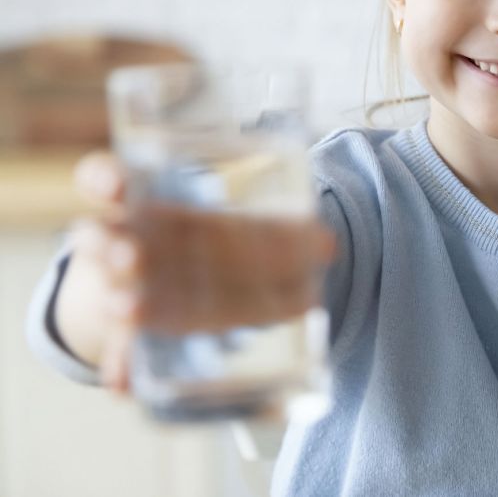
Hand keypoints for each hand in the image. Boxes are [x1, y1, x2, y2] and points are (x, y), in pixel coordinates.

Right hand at [61, 151, 334, 393]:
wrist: (188, 273)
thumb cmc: (223, 241)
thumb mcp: (255, 230)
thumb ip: (290, 236)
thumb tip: (328, 245)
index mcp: (145, 203)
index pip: (105, 179)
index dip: (105, 180)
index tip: (112, 185)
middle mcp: (122, 241)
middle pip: (104, 238)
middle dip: (113, 247)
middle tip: (126, 257)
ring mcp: (121, 286)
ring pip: (111, 293)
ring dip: (116, 298)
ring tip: (125, 312)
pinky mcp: (130, 328)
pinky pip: (121, 345)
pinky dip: (124, 362)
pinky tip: (124, 383)